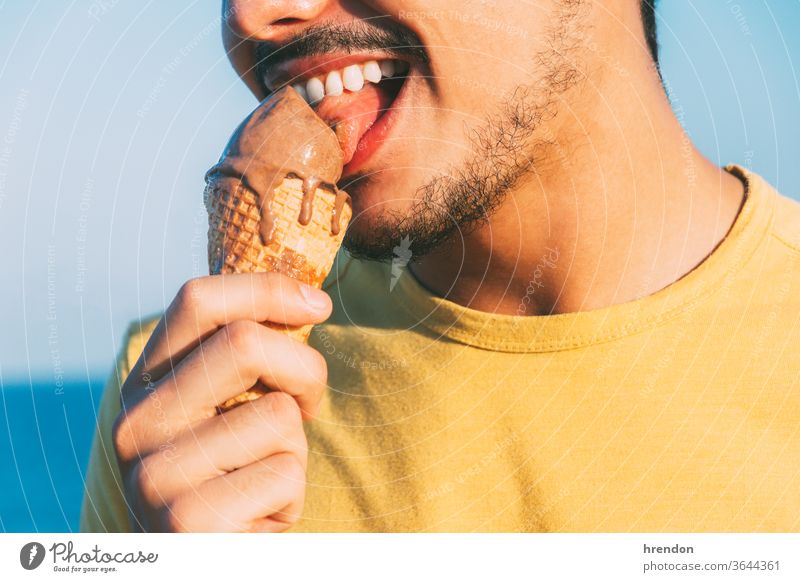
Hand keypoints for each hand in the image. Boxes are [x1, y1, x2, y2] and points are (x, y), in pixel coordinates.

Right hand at [111, 273, 330, 531]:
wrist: (206, 563)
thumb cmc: (232, 478)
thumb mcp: (227, 409)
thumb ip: (246, 360)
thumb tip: (307, 299)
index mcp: (145, 384)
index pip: (198, 301)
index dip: (267, 290)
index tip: (318, 305)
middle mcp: (134, 423)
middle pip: (245, 342)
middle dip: (304, 368)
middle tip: (309, 405)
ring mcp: (154, 474)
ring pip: (277, 413)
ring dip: (295, 446)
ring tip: (264, 476)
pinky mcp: (188, 521)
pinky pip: (285, 473)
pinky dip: (291, 495)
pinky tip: (257, 515)